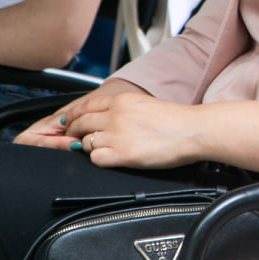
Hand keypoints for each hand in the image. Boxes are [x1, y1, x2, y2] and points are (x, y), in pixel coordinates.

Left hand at [24, 86, 201, 168]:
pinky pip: (95, 158)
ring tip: (101, 149)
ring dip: (88, 147)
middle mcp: (115, 115)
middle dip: (72, 132)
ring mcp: (117, 135)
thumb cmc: (176, 120)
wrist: (193, 130)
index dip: (71, 115)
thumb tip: (106, 117)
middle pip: (80, 123)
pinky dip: (98, 159)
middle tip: (71, 138)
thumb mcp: (144, 104)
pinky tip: (110, 157)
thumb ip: (122, 108)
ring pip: (85, 142)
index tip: (65, 121)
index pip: (85, 106)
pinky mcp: (122, 154)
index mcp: (121, 100)